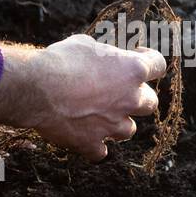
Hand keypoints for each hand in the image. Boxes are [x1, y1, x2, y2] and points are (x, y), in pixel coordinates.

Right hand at [0, 35, 165, 160]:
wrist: (36, 88)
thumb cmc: (61, 60)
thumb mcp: (86, 44)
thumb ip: (104, 54)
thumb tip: (105, 57)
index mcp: (132, 70)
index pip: (158, 65)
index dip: (150, 60)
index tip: (139, 57)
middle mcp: (130, 100)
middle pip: (150, 103)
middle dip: (137, 97)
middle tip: (120, 92)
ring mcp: (113, 125)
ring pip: (129, 130)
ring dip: (118, 123)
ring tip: (99, 115)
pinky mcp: (92, 143)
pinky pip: (100, 152)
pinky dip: (93, 146)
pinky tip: (83, 136)